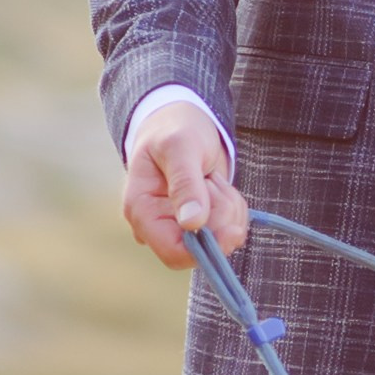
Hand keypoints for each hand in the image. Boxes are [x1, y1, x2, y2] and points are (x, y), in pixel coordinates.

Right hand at [122, 109, 248, 265]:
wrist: (181, 121)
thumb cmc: (173, 128)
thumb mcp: (180, 147)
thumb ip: (185, 183)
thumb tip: (192, 223)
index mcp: (141, 210)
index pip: (172, 253)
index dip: (204, 250)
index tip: (233, 231)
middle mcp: (157, 225)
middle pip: (201, 248)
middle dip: (220, 218)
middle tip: (213, 181)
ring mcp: (179, 226)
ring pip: (220, 239)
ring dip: (228, 208)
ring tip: (211, 178)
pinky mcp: (199, 224)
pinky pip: (228, 229)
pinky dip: (233, 207)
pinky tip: (217, 185)